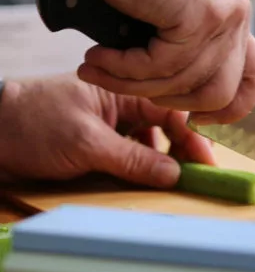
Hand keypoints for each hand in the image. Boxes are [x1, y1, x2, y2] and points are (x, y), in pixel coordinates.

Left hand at [0, 74, 215, 187]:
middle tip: (197, 174)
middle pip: (168, 126)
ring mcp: (112, 126)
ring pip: (154, 141)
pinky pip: (135, 154)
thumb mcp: (86, 143)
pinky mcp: (101, 145)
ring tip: (178, 179)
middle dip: (185, 149)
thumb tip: (174, 175)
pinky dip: (146, 167)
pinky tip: (150, 179)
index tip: (205, 163)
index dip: (192, 136)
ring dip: (167, 160)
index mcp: (122, 92)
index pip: (171, 110)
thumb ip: (133, 159)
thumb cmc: (32, 126)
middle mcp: (122, 107)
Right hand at [75, 0, 254, 123]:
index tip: (198, 120)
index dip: (233, 109)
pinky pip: (161, 66)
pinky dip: (124, 69)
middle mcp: (236, 19)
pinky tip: (98, 59)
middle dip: (174, 104)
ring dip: (133, 85)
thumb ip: (190, 56)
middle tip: (133, 94)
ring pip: (185, 83)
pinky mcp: (199, 16)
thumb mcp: (172, 24)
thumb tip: (193, 104)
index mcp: (235, 21)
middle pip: (222, 93)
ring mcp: (223, 17)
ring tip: (98, 71)